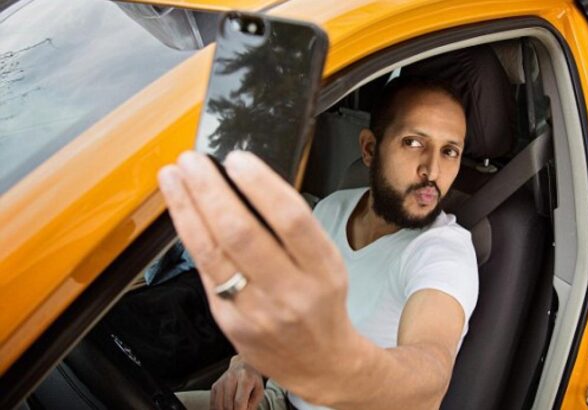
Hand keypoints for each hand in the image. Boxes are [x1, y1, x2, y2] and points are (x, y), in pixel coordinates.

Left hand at [158, 151, 365, 403]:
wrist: (320, 362)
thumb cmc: (321, 302)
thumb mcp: (327, 263)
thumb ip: (293, 231)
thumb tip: (245, 184)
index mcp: (322, 269)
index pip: (291, 219)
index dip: (260, 185)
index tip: (236, 159)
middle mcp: (290, 291)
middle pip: (241, 232)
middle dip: (209, 190)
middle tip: (192, 161)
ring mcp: (256, 310)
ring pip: (212, 252)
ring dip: (187, 208)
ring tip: (174, 177)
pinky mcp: (229, 323)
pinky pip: (204, 272)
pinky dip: (190, 236)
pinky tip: (182, 212)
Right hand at [211, 356, 263, 409]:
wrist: (243, 366)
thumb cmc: (253, 381)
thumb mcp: (259, 391)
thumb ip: (253, 404)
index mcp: (245, 378)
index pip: (239, 401)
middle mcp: (231, 377)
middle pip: (228, 405)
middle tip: (240, 409)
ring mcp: (221, 381)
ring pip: (219, 406)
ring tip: (234, 408)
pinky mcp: (215, 386)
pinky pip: (213, 403)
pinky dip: (219, 409)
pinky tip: (226, 408)